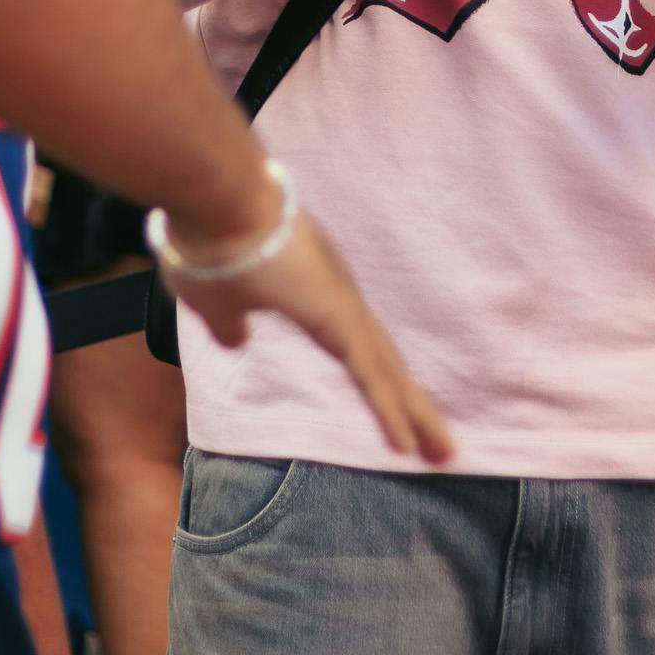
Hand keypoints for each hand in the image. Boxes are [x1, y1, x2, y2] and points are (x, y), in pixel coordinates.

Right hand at [166, 205, 455, 465]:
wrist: (216, 199)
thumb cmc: (211, 244)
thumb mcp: (214, 301)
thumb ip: (230, 323)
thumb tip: (238, 341)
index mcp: (312, 296)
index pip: (353, 349)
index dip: (376, 382)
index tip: (397, 412)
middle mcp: (338, 297)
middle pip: (382, 362)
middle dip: (412, 406)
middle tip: (441, 446)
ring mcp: (342, 304)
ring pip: (385, 370)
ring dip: (414, 415)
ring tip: (444, 455)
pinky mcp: (337, 315)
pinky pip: (369, 373)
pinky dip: (389, 411)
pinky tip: (404, 446)